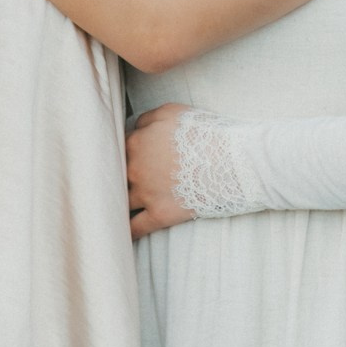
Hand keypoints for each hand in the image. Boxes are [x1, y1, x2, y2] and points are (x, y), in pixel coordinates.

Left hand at [126, 104, 196, 240]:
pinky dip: (128, 232)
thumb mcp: (173, 112)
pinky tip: (122, 234)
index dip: (125, 153)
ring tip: (114, 209)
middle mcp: (135, 168)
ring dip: (118, 204)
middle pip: (116, 175)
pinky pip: (135, 227)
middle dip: (116, 178)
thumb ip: (148, 119)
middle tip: (116, 183)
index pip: (119, 148)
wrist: (231, 160)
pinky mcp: (160, 214)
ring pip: (122, 201)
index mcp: (137, 141)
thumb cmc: (205, 132)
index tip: (127, 158)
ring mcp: (146, 193)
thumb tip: (136, 127)